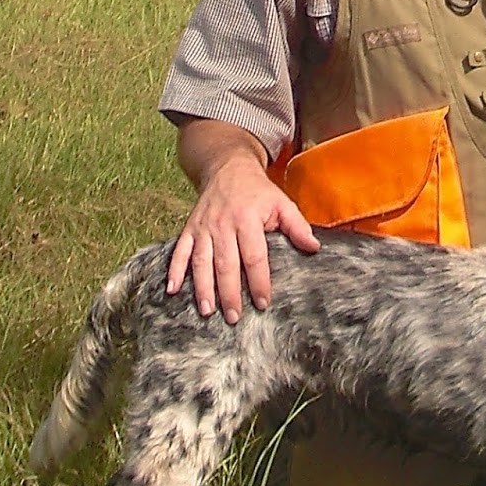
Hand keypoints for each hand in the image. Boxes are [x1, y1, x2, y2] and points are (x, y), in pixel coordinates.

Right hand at [165, 155, 319, 322]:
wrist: (228, 168)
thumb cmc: (258, 191)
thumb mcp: (282, 203)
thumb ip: (297, 226)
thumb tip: (314, 247)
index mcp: (247, 219)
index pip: (254, 256)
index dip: (259, 281)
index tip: (263, 302)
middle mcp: (223, 225)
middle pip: (226, 264)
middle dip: (229, 293)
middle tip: (234, 317)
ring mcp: (203, 227)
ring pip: (201, 261)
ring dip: (203, 288)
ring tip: (207, 311)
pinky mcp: (190, 228)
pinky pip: (180, 251)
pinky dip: (174, 270)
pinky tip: (172, 289)